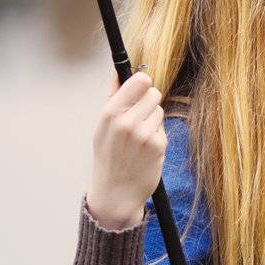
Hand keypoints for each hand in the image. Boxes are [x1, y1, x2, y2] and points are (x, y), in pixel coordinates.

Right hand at [86, 68, 166, 230]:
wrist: (115, 192)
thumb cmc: (108, 157)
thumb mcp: (102, 126)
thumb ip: (112, 96)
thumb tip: (118, 72)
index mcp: (110, 113)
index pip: (139, 81)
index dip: (142, 84)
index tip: (139, 92)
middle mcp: (127, 122)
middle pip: (153, 93)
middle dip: (148, 102)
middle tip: (139, 118)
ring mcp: (144, 134)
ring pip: (160, 110)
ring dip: (153, 120)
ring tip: (139, 136)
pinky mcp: (159, 145)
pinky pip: (163, 128)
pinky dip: (157, 135)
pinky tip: (145, 148)